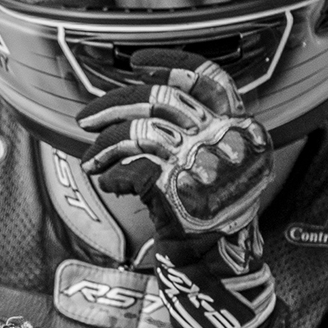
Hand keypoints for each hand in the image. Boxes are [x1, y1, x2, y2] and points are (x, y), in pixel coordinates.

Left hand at [77, 49, 276, 327]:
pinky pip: (129, 168)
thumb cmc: (211, 215)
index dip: (171, 63)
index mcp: (241, 128)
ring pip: (139, 131)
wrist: (217, 266)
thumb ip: (193, 131)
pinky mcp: (177, 187)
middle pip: (163, 99)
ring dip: (104, 143)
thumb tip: (140, 99)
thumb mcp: (217, 164)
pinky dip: (111, 174)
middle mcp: (227, 139)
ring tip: (90, 157)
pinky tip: (108, 183)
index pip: (209, 78)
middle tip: (85, 116)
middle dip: (114, 102)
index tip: (137, 61)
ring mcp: (202, 160)